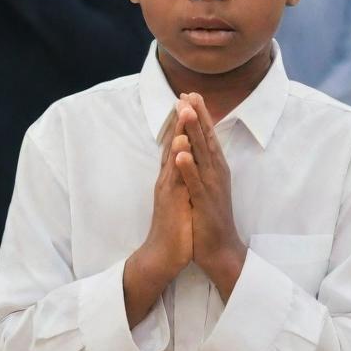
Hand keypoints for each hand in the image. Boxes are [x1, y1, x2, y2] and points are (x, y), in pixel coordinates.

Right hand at [137, 110, 193, 278]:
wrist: (163, 255)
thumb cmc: (175, 227)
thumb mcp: (179, 196)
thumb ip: (180, 177)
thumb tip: (185, 161)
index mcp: (172, 176)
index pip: (177, 144)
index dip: (182, 122)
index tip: (188, 101)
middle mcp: (167, 178)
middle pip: (174, 143)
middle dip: (179, 119)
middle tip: (184, 94)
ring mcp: (168, 188)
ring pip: (174, 155)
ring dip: (178, 132)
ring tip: (183, 110)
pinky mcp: (171, 201)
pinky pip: (176, 177)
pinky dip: (178, 160)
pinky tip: (181, 146)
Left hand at [174, 93, 246, 299]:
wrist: (220, 249)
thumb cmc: (210, 216)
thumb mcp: (206, 185)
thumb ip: (202, 164)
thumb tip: (195, 144)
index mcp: (215, 167)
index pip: (206, 136)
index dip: (199, 115)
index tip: (190, 94)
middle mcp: (216, 172)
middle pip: (205, 139)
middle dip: (197, 116)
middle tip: (189, 94)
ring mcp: (211, 187)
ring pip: (201, 155)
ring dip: (194, 133)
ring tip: (187, 112)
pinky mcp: (204, 203)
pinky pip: (194, 183)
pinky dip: (188, 168)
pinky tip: (181, 154)